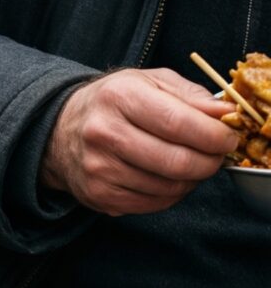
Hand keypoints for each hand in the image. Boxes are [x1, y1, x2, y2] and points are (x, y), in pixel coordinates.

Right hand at [41, 68, 237, 215]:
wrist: (60, 131)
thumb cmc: (112, 104)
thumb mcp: (149, 83)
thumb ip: (190, 96)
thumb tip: (226, 114)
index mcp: (119, 98)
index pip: (178, 123)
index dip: (214, 135)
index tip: (228, 137)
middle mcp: (103, 133)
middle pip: (176, 161)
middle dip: (209, 162)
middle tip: (216, 156)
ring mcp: (98, 168)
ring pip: (168, 187)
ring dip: (191, 180)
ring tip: (190, 165)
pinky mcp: (98, 194)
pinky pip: (152, 204)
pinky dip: (171, 194)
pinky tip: (168, 179)